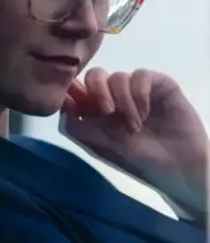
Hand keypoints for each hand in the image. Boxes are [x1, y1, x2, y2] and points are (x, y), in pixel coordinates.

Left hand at [61, 69, 207, 214]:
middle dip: (95, 90)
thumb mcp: (103, 147)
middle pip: (95, 76)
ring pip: (117, 77)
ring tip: (134, 127)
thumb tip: (63, 107)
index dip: (72, 93)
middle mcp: (116, 99)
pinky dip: (139, 94)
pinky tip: (144, 114)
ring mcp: (137, 90)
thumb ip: (81, 127)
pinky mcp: (159, 84)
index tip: (73, 105)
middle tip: (105, 111)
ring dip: (122, 101)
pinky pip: (140, 75)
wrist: (179, 166)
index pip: (79, 91)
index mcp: (98, 114)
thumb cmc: (141, 162)